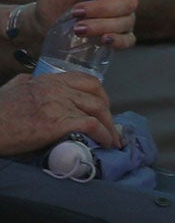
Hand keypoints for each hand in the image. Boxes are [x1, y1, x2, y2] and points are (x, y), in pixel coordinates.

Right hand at [0, 72, 117, 152]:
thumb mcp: (13, 88)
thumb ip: (25, 83)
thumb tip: (30, 81)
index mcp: (49, 79)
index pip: (86, 80)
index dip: (99, 94)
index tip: (102, 107)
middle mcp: (58, 88)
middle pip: (96, 94)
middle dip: (108, 110)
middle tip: (110, 124)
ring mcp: (59, 103)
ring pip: (98, 109)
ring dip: (110, 125)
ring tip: (114, 139)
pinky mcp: (58, 122)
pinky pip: (91, 125)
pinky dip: (104, 134)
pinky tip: (107, 143)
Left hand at [32, 0, 147, 50]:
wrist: (46, 20)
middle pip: (130, 2)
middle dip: (102, 8)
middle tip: (76, 11)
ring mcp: (123, 19)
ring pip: (126, 22)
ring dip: (101, 25)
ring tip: (77, 28)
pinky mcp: (117, 37)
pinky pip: (128, 40)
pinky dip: (118, 40)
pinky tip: (104, 39)